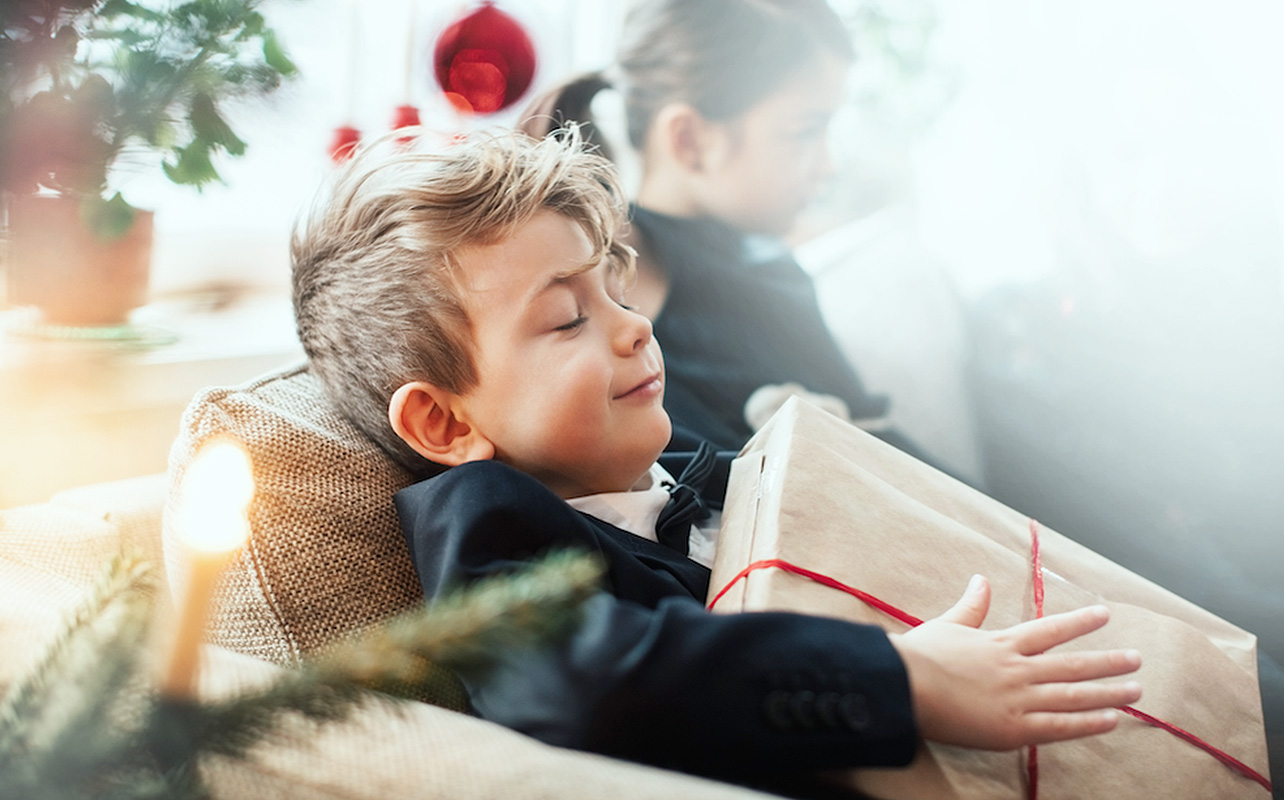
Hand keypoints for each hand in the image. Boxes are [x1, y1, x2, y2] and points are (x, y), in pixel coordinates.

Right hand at [889, 574, 1142, 750]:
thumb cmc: (919, 657)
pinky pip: (1059, 727)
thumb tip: (980, 579)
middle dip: (1107, 661)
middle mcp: (1017, 669)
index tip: (1104, 615)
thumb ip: (971, 606)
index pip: (1050, 629)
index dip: (1079, 622)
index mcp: (1001, 644)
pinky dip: (1086, 723)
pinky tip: (1110, 720)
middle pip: (1072, 664)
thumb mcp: (947, 624)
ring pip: (1073, 695)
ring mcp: (1018, 700)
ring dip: (1108, 692)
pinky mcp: (1013, 729)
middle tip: (1136, 660)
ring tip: (1135, 690)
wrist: (905, 687)